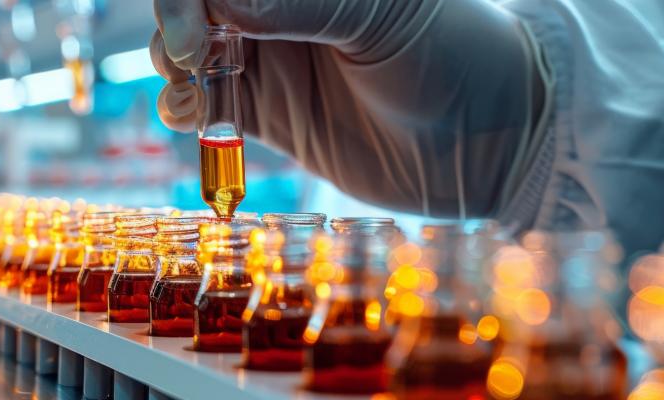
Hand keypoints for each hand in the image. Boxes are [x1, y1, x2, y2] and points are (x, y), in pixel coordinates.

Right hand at [152, 0, 544, 217]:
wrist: (491, 142)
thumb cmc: (457, 54)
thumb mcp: (383, 15)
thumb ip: (303, 2)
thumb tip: (221, 1)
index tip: (201, 15)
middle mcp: (283, 4)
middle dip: (178, 18)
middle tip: (193, 54)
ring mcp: (270, 53)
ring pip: (186, 44)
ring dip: (172, 60)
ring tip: (192, 86)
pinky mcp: (266, 112)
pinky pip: (198, 102)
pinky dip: (180, 106)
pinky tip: (190, 115)